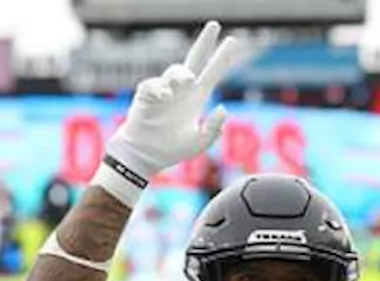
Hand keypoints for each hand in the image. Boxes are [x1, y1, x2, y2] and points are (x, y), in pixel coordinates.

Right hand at [99, 21, 241, 203]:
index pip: (211, 72)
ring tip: (190, 80)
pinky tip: (165, 97)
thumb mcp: (199, 142)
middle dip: (205, 42)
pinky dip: (160, 89)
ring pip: (176, 71)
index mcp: (196, 98)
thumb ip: (214, 128)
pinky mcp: (147, 95)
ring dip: (182, 74)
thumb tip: (224, 107)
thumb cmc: (171, 149)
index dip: (222, 58)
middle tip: (215, 25)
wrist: (147, 155)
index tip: (232, 40)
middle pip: (194, 59)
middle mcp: (182, 90)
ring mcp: (164, 90)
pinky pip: (153, 85)